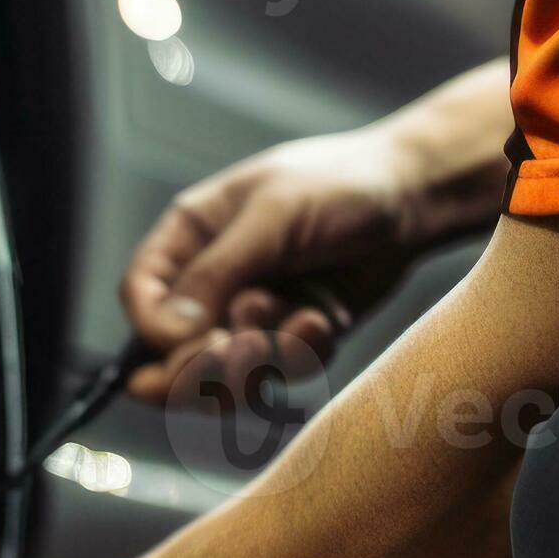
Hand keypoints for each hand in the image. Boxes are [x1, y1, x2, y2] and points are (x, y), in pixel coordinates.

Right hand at [119, 129, 433, 403]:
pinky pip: (280, 371)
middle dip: (206, 363)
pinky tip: (322, 317)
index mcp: (191, 236)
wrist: (416, 196)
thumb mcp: (273, 216)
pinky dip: (301, 353)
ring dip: (257, 363)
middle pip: (174, 351)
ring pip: (225, 373)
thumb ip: (218, 272)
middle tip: (241, 352)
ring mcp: (253, 311)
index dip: (154, 330)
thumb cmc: (341, 184)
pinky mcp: (293, 334)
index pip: (141, 296)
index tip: (191, 343)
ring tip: (295, 325)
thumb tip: (166, 332)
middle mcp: (213, 278)